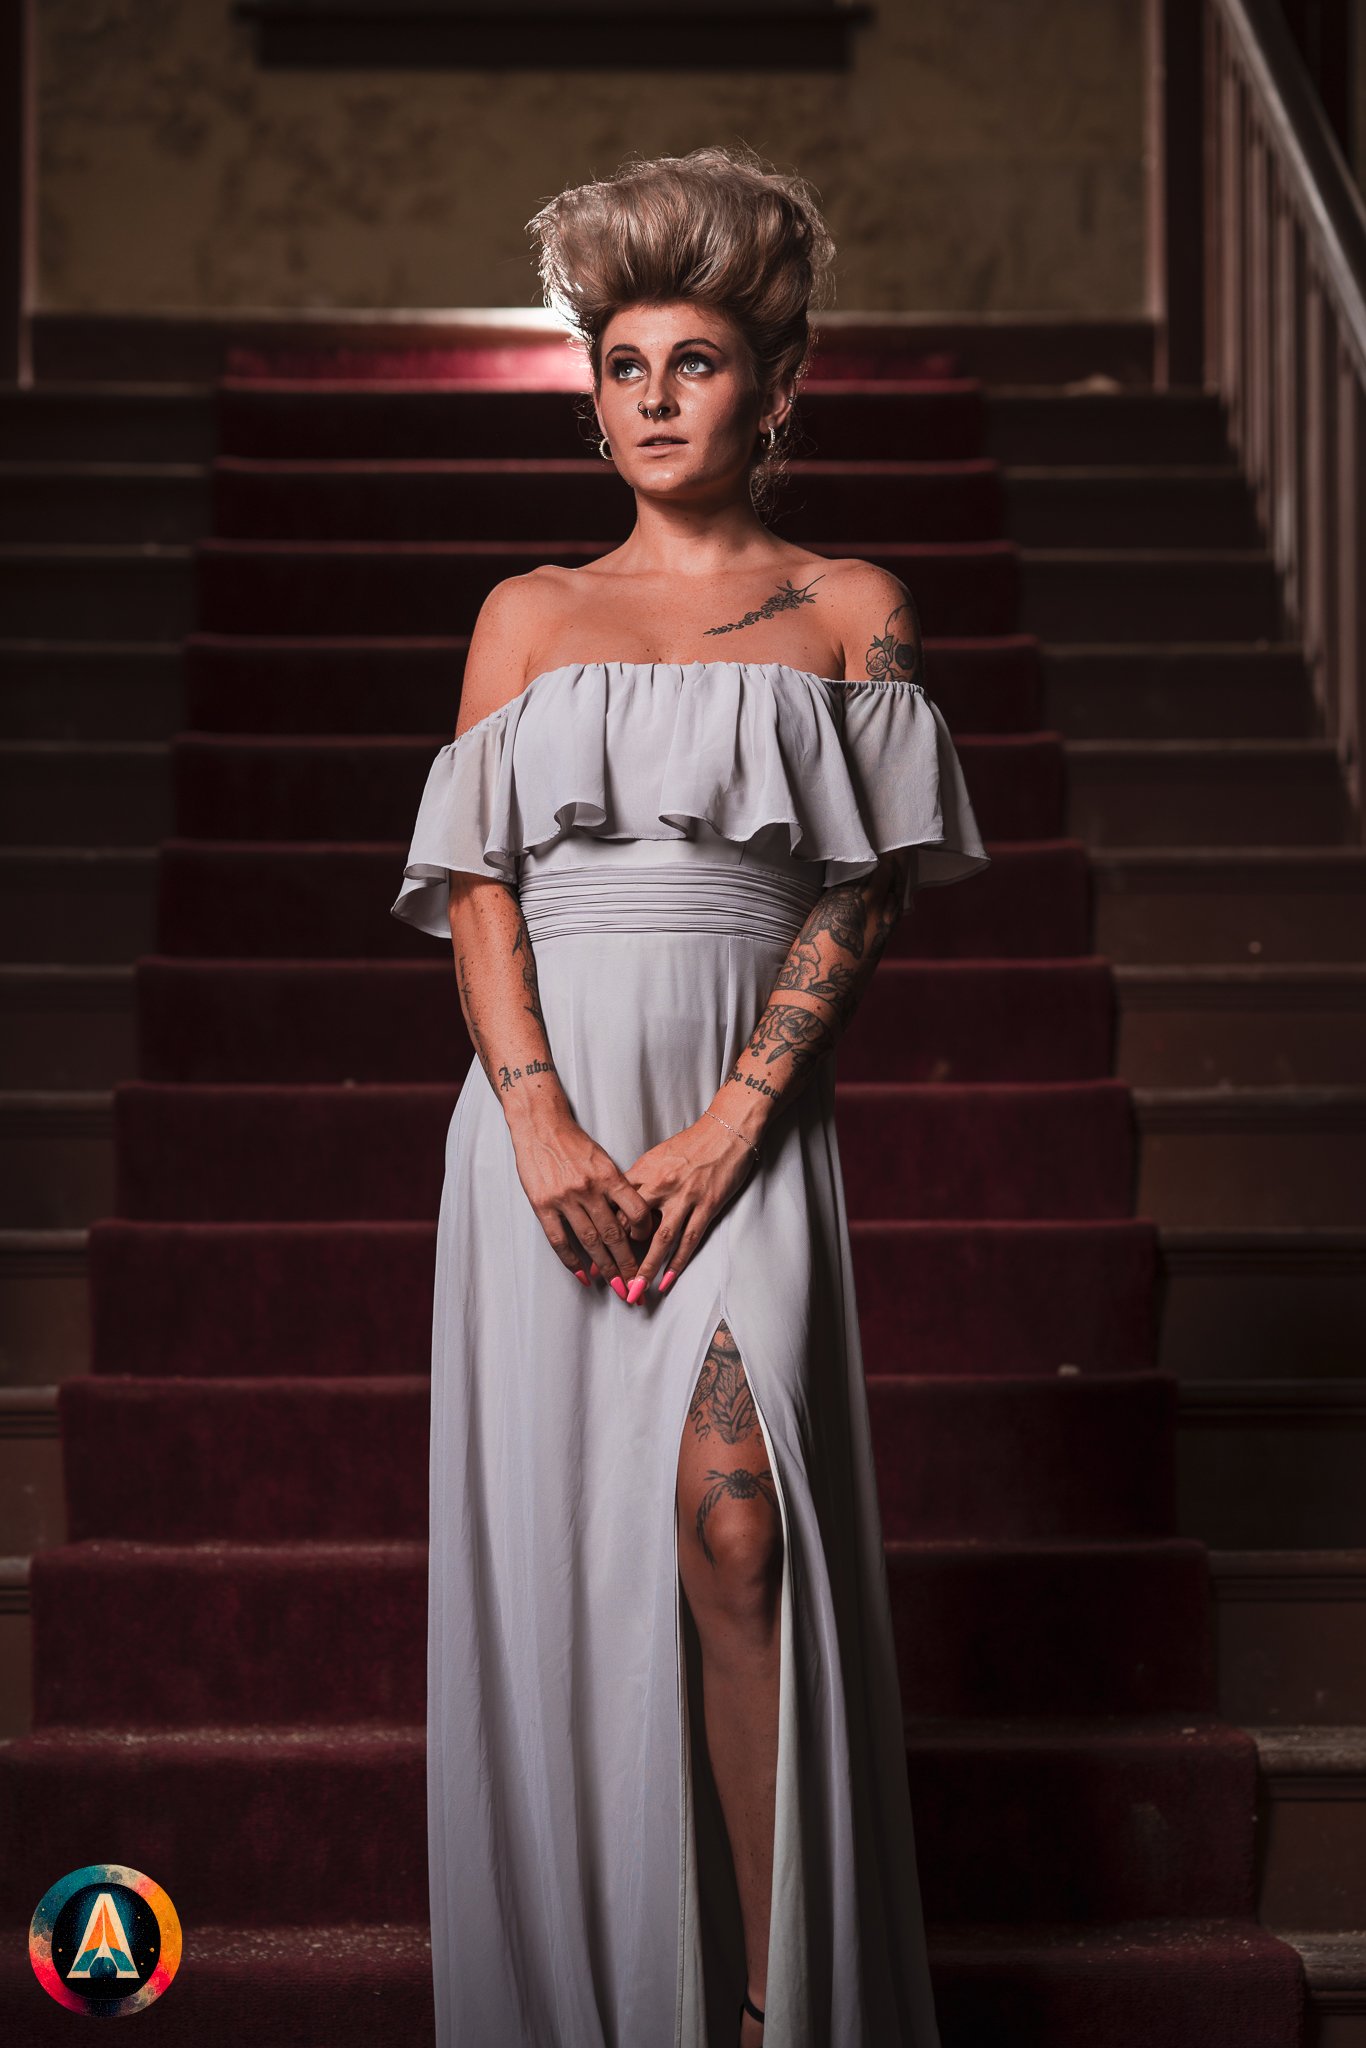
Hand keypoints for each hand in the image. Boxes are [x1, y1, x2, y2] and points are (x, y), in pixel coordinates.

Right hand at [509, 1112, 655, 1287]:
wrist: (541, 1125)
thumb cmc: (574, 1142)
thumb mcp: (602, 1160)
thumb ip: (615, 1187)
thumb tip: (630, 1218)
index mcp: (608, 1175)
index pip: (636, 1210)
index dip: (645, 1232)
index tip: (648, 1247)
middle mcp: (589, 1188)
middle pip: (614, 1234)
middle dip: (628, 1263)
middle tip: (637, 1285)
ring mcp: (565, 1198)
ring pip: (590, 1242)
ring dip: (605, 1268)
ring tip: (615, 1286)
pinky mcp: (543, 1204)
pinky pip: (560, 1240)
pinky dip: (572, 1261)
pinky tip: (583, 1275)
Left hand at [620, 1112, 757, 1299]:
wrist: (726, 1129)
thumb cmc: (691, 1143)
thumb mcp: (657, 1156)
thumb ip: (639, 1181)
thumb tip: (622, 1205)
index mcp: (644, 1171)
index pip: (615, 1206)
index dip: (602, 1231)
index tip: (590, 1253)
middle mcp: (660, 1185)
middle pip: (633, 1225)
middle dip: (619, 1256)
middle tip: (608, 1280)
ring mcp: (685, 1197)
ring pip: (661, 1239)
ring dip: (647, 1269)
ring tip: (636, 1291)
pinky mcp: (707, 1205)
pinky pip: (690, 1239)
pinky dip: (677, 1263)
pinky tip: (666, 1281)